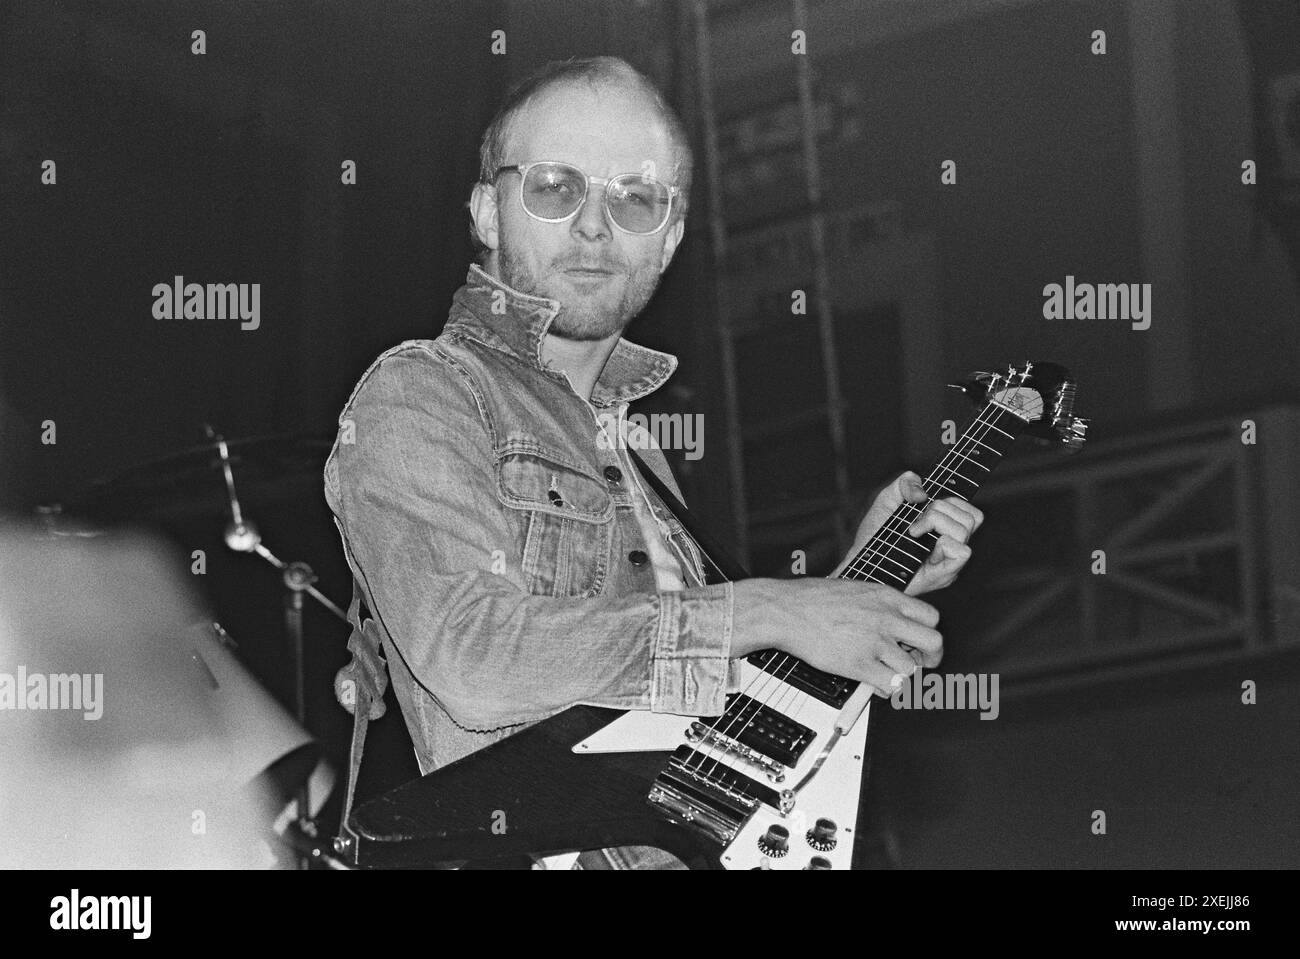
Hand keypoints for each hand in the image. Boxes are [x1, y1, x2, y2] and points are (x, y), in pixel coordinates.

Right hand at [732, 578, 941, 696]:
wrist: (786, 610)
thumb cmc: (812, 599)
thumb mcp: (855, 589)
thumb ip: (879, 603)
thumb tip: (894, 619)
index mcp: (887, 597)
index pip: (932, 616)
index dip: (929, 632)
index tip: (920, 642)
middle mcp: (887, 618)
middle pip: (934, 642)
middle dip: (931, 658)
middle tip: (921, 664)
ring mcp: (875, 642)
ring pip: (913, 669)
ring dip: (904, 676)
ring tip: (888, 674)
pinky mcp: (860, 665)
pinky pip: (892, 686)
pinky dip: (888, 691)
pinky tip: (876, 685)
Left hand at [846, 471, 983, 595]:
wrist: (861, 560)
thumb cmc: (875, 535)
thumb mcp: (887, 501)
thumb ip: (905, 484)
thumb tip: (923, 491)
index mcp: (946, 529)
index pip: (971, 512)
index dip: (952, 502)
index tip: (926, 506)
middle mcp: (952, 545)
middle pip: (971, 518)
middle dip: (938, 510)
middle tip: (914, 523)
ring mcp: (949, 562)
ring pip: (965, 531)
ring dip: (935, 523)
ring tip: (913, 534)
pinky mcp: (943, 575)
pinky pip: (963, 552)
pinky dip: (944, 543)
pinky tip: (922, 547)